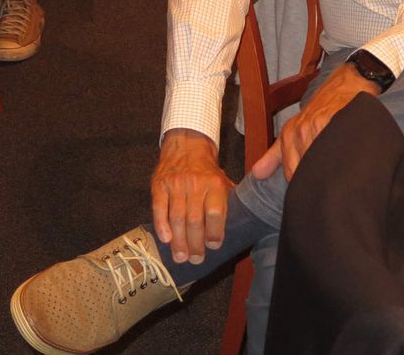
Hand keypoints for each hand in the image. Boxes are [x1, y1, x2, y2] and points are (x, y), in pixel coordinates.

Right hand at [150, 128, 232, 263]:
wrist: (185, 145)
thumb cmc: (206, 170)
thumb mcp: (223, 180)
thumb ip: (230, 200)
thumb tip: (245, 223)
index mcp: (214, 184)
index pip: (215, 212)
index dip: (214, 231)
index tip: (213, 246)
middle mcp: (195, 184)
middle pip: (195, 219)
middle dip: (195, 243)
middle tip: (196, 259)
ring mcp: (175, 184)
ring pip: (177, 217)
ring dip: (179, 240)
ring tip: (181, 257)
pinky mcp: (159, 184)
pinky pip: (159, 207)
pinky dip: (161, 225)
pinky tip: (165, 239)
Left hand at [252, 62, 380, 182]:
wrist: (343, 85)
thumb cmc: (318, 111)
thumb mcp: (293, 129)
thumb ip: (275, 155)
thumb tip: (256, 175)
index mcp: (289, 135)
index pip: (293, 173)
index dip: (303, 188)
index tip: (311, 198)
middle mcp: (302, 130)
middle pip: (307, 169)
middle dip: (316, 183)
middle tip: (326, 193)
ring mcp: (320, 125)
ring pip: (322, 161)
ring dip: (331, 173)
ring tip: (339, 182)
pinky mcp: (338, 120)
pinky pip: (338, 147)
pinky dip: (343, 158)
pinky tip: (348, 165)